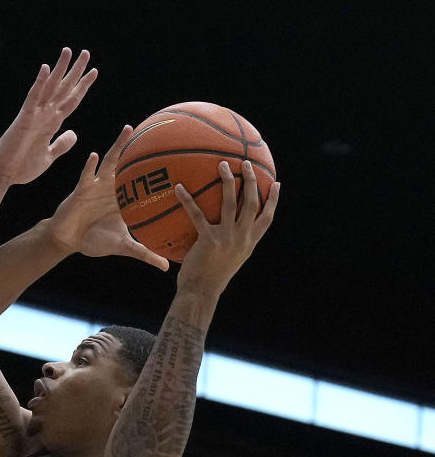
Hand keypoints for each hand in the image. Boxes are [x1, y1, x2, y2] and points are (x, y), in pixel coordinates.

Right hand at [0, 47, 96, 186]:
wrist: (3, 173)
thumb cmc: (22, 166)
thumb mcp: (48, 156)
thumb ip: (61, 145)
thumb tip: (74, 134)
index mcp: (51, 123)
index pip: (70, 100)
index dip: (82, 87)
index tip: (93, 72)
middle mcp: (44, 115)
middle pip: (64, 89)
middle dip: (76, 72)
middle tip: (86, 53)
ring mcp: (35, 115)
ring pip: (50, 87)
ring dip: (60, 70)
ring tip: (68, 52)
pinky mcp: (24, 119)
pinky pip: (33, 98)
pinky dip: (39, 83)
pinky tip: (46, 68)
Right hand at [47, 126, 168, 269]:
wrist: (68, 239)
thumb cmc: (94, 240)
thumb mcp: (123, 247)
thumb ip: (144, 253)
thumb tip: (167, 267)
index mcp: (124, 197)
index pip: (143, 181)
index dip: (157, 170)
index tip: (178, 158)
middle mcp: (112, 187)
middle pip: (130, 164)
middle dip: (142, 148)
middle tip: (160, 131)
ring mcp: (97, 185)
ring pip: (109, 162)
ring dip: (118, 146)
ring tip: (128, 130)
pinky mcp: (81, 189)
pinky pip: (86, 176)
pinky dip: (89, 167)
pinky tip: (93, 155)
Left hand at [175, 159, 278, 296]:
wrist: (202, 293)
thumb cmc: (213, 277)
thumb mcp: (232, 259)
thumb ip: (236, 242)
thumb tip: (233, 228)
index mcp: (249, 242)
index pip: (267, 219)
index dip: (273, 200)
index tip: (276, 184)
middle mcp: (241, 238)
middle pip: (250, 203)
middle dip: (250, 180)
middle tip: (245, 163)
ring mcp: (226, 238)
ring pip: (230, 202)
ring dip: (227, 180)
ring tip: (222, 165)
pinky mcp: (208, 240)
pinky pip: (197, 214)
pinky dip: (188, 199)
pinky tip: (179, 187)